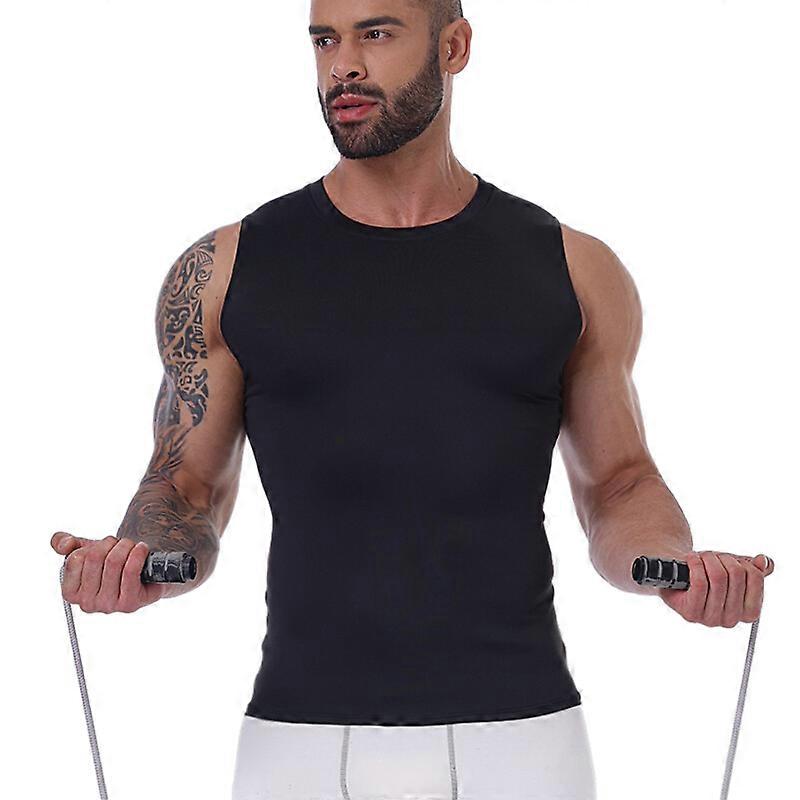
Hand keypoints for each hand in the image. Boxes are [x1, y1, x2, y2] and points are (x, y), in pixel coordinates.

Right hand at [52, 531, 166, 612]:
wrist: (144, 575)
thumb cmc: (112, 566)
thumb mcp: (85, 551)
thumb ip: (65, 543)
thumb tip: (65, 544)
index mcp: (71, 592)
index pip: (75, 559)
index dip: (94, 546)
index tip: (104, 546)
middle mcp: (87, 603)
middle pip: (95, 557)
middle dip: (111, 543)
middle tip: (121, 544)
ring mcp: (107, 605)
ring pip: (114, 561)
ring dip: (126, 546)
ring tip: (132, 547)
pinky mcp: (129, 604)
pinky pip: (130, 571)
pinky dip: (138, 554)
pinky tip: (141, 549)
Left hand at [659, 550, 773, 626]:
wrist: (678, 575)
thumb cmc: (708, 574)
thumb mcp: (735, 568)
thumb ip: (756, 568)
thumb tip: (763, 562)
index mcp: (749, 612)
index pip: (756, 579)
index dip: (743, 562)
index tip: (731, 560)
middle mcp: (731, 619)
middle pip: (735, 575)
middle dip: (723, 558)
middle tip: (711, 555)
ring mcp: (711, 619)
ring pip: (717, 577)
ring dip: (708, 559)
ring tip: (701, 557)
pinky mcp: (691, 613)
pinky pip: (700, 583)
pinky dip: (695, 564)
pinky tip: (692, 559)